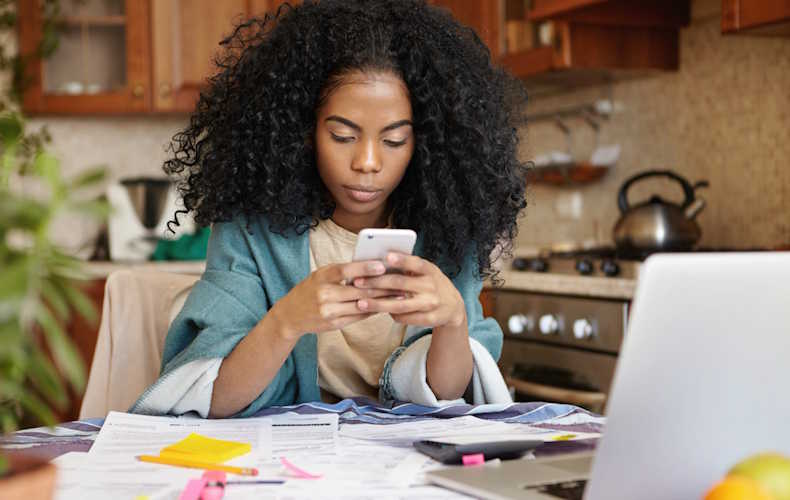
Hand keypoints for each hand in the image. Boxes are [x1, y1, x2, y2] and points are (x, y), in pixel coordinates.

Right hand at [270, 260, 397, 339]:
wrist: (290, 315)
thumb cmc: (309, 290)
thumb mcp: (320, 275)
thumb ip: (341, 272)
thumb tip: (369, 267)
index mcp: (321, 277)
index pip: (345, 270)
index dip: (364, 268)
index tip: (382, 265)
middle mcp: (324, 294)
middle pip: (358, 290)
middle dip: (382, 286)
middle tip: (400, 282)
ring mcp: (329, 311)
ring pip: (361, 305)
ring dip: (382, 301)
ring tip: (399, 295)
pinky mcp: (334, 324)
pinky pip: (358, 317)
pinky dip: (372, 311)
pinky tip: (385, 306)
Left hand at [352, 252, 465, 327]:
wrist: (454, 306)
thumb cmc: (432, 283)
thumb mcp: (426, 271)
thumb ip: (408, 267)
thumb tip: (379, 261)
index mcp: (430, 270)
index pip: (416, 263)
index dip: (402, 259)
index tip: (386, 256)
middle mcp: (431, 286)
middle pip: (400, 284)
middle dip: (376, 283)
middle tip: (357, 282)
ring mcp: (431, 304)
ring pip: (400, 305)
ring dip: (378, 304)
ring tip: (360, 303)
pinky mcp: (430, 319)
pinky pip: (405, 318)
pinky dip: (391, 314)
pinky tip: (378, 311)